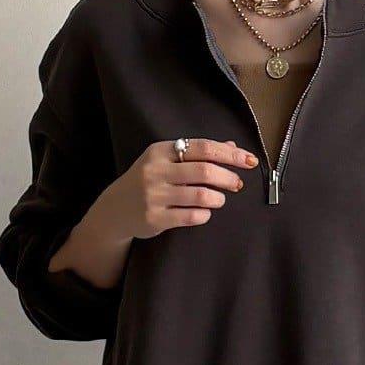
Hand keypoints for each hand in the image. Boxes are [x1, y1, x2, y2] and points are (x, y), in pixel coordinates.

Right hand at [96, 136, 257, 240]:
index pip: (203, 147)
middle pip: (204, 171)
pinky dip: (205, 215)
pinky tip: (206, 212)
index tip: (249, 160)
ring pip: (200, 196)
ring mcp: (154, 196)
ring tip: (220, 199)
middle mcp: (156, 171)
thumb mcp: (166, 161)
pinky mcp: (155, 219)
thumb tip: (232, 145)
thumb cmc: (147, 181)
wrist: (115, 209)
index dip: (230, 154)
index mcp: (160, 151)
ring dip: (218, 198)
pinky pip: (191, 217)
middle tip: (238, 183)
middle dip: (228, 178)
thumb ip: (197, 153)